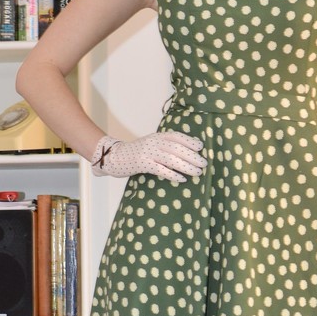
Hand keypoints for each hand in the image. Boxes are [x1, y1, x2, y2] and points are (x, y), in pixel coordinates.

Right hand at [91, 131, 206, 181]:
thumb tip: (185, 153)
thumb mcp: (151, 145)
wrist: (113, 157)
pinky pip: (160, 169)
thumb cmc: (136, 153)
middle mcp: (153, 142)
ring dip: (186, 165)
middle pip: (176, 148)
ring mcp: (147, 153)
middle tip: (204, 163)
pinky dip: (172, 174)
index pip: (175, 136)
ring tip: (197, 171)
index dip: (189, 141)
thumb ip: (164, 146)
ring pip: (170, 158)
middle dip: (191, 155)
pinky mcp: (142, 164)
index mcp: (156, 137)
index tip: (200, 147)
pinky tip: (182, 179)